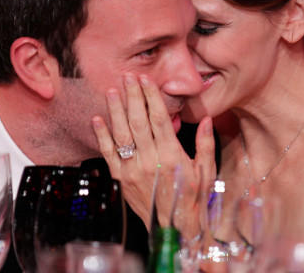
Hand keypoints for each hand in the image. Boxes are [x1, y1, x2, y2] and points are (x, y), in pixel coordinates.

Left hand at [92, 73, 215, 228]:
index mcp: (171, 156)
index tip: (146, 79)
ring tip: (112, 90)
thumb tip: (206, 118)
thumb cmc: (192, 199)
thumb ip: (205, 144)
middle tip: (128, 76)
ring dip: (116, 110)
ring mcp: (132, 170)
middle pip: (138, 121)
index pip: (159, 119)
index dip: (151, 97)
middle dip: (132, 96)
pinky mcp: (121, 179)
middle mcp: (150, 161)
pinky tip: (97, 119)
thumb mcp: (206, 171)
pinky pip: (108, 154)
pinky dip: (101, 136)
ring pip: (122, 134)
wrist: (174, 229)